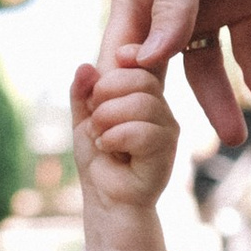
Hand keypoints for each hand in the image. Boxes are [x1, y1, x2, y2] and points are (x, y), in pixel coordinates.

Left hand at [69, 60, 178, 250]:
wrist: (105, 197)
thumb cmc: (99, 158)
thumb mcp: (84, 118)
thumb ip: (83, 92)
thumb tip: (85, 67)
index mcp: (143, 92)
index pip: (143, 59)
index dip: (129, 53)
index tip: (115, 60)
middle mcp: (160, 105)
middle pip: (140, 77)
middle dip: (105, 94)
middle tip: (95, 118)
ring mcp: (166, 126)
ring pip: (141, 103)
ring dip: (107, 119)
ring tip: (101, 137)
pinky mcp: (167, 148)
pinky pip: (141, 131)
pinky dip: (115, 138)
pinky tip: (109, 150)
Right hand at [105, 0, 250, 149]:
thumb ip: (171, 4)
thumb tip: (148, 62)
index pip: (121, 55)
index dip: (122, 95)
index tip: (127, 134)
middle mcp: (167, 5)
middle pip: (164, 72)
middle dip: (170, 113)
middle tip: (178, 156)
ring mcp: (207, 2)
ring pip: (209, 67)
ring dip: (220, 101)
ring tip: (237, 139)